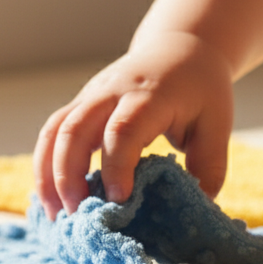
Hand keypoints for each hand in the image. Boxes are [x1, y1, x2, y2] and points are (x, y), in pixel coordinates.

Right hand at [33, 32, 234, 219]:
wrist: (180, 48)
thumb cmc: (200, 89)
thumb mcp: (217, 125)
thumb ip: (208, 167)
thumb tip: (196, 210)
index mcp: (149, 95)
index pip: (123, 130)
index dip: (117, 166)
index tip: (119, 200)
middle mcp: (112, 92)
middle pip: (75, 129)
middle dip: (69, 175)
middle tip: (77, 216)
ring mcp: (91, 96)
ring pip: (55, 130)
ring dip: (48, 173)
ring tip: (55, 215)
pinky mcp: (80, 104)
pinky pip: (52, 132)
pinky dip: (45, 165)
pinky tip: (50, 198)